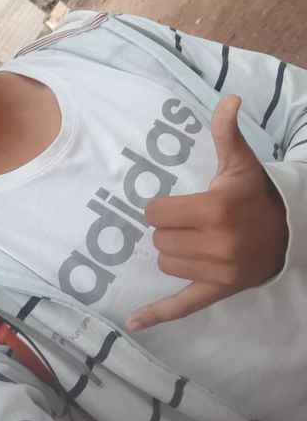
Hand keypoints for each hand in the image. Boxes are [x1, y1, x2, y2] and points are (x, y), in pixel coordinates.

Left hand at [125, 95, 287, 331]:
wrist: (288, 232)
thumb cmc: (254, 193)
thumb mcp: (239, 162)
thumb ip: (226, 132)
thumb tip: (230, 97)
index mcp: (215, 210)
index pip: (155, 212)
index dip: (162, 207)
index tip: (179, 204)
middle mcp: (217, 244)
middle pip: (158, 238)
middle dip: (169, 228)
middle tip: (192, 222)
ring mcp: (218, 272)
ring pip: (164, 263)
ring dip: (173, 251)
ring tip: (197, 240)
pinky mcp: (219, 291)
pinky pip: (182, 306)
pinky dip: (156, 315)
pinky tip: (132, 323)